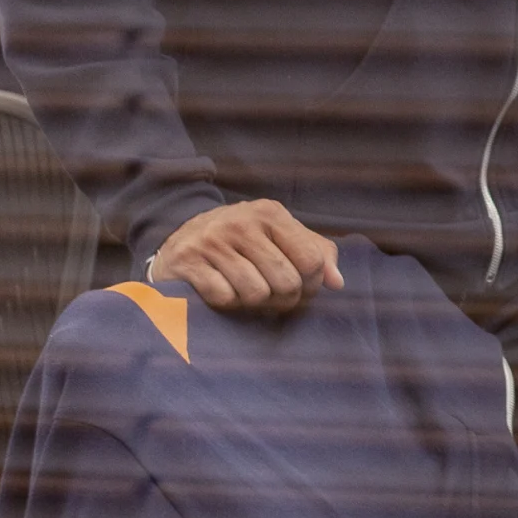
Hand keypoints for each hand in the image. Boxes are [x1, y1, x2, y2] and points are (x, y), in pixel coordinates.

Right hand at [148, 199, 341, 314]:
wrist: (180, 238)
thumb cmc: (242, 242)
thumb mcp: (280, 237)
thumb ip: (316, 253)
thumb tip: (337, 282)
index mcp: (270, 213)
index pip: (311, 260)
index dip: (311, 285)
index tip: (301, 289)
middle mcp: (242, 222)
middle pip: (286, 282)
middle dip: (283, 300)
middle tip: (272, 297)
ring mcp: (212, 240)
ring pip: (256, 293)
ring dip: (253, 304)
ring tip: (246, 292)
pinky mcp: (188, 261)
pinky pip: (224, 298)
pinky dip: (227, 303)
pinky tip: (222, 291)